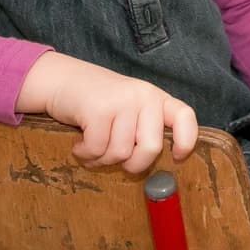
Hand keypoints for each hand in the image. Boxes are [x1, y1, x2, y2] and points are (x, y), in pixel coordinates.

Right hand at [16, 51, 198, 173]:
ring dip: (102, 159)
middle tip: (117, 161)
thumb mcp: (130, 109)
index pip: (184, 116)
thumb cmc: (99, 103)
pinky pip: (97, 149)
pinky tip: (80, 145)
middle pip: (151, 148)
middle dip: (132, 164)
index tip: (176, 157)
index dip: (186, 140)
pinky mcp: (98, 109)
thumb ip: (145, 129)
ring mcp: (122, 100)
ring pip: (121, 153)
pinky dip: (86, 155)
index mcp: (156, 97)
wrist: (63, 79)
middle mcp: (144, 95)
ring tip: (92, 147)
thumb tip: (158, 170)